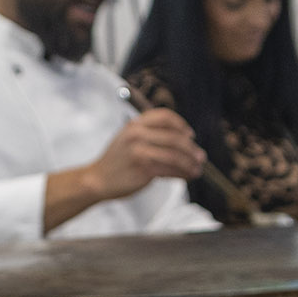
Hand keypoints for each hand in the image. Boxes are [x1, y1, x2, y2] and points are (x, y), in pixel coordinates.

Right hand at [90, 109, 204, 200]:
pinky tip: (187, 176)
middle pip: (175, 137)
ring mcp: (140, 151)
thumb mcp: (127, 138)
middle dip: (191, 148)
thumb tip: (181, 139)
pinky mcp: (143, 168)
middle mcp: (137, 135)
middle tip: (200, 156)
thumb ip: (148, 134)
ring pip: (175, 155)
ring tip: (197, 169)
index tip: (190, 135)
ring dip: (190, 163)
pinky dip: (182, 174)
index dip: (181, 125)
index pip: (165, 117)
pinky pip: (170, 170)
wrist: (97, 179)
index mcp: (135, 124)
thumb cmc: (116, 162)